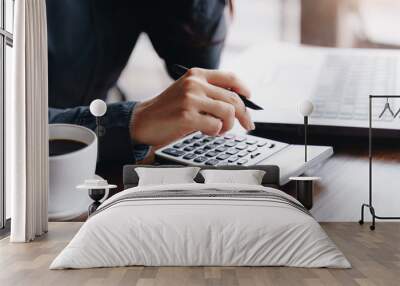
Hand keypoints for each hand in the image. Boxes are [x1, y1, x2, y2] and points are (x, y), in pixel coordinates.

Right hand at [130, 68, 254, 146]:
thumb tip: (238, 104)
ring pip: (228, 112)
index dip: (244, 89)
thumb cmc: (168, 110)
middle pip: (233, 98)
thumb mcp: (188, 93)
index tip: (250, 99)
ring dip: (228, 126)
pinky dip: (214, 132)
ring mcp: (191, 99)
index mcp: (196, 74)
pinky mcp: (187, 116)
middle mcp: (195, 83)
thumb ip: (209, 93)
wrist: (143, 121)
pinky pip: (215, 125)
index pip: (230, 77)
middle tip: (247, 126)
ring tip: (219, 130)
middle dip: (244, 115)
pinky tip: (204, 131)